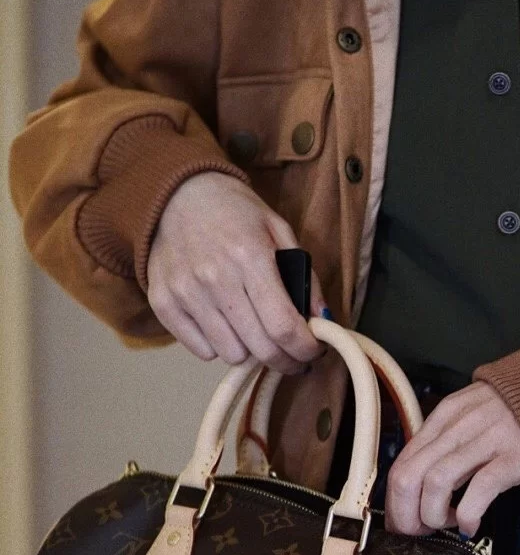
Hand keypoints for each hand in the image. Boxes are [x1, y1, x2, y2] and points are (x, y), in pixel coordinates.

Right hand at [147, 171, 329, 372]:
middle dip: (286, 360)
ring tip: (254, 331)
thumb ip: (304, 275)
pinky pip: (201, 350)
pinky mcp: (163, 303)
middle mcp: (215, 278)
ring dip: (250, 351)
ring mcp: (186, 293)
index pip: (283, 326)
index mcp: (250, 257)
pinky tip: (225, 325)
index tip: (313, 352)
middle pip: (260, 348)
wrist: (176, 194)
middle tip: (293, 355)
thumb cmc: (234, 212)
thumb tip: (322, 320)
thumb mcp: (278, 229)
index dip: (305, 349)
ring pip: (232, 354)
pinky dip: (218, 346)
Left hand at [384, 381, 519, 537]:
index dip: (395, 503)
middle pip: (409, 476)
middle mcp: (460, 426)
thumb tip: (414, 485)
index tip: (405, 523)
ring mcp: (487, 440)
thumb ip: (443, 443)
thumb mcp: (470, 419)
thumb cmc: (512, 418)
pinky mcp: (514, 456)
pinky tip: (470, 525)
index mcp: (445, 416)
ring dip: (434, 515)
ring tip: (448, 523)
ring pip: (436, 482)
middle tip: (420, 532)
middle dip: (407, 515)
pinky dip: (467, 514)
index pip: (402, 464)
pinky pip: (480, 488)